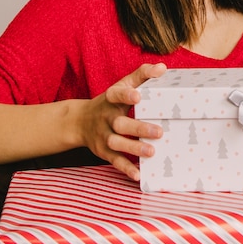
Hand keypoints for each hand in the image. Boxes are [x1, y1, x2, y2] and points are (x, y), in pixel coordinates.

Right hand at [80, 63, 166, 180]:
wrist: (80, 121)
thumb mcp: (122, 85)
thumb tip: (163, 68)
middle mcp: (106, 117)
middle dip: (138, 128)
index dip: (126, 95)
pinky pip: (114, 161)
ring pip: (116, 143)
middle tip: (159, 131)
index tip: (138, 96)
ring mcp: (103, 135)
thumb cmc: (111, 101)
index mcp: (111, 98)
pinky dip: (126, 168)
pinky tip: (138, 174)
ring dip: (134, 148)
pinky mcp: (103, 151)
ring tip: (152, 151)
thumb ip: (142, 75)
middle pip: (120, 123)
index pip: (117, 94)